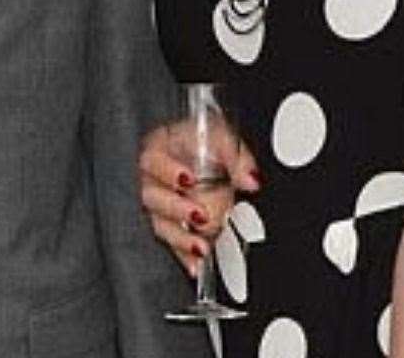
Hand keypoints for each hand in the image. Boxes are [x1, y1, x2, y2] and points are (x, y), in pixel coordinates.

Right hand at [138, 118, 259, 276]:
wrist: (204, 153)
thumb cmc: (206, 141)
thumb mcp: (224, 139)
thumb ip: (236, 158)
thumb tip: (251, 180)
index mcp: (160, 149)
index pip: (153, 161)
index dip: (168, 172)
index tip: (188, 180)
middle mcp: (153, 178)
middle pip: (152, 197)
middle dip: (177, 209)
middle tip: (202, 216)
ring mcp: (159, 204)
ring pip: (160, 224)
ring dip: (181, 238)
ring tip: (202, 247)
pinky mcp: (169, 226)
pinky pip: (172, 244)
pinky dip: (184, 256)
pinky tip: (196, 265)